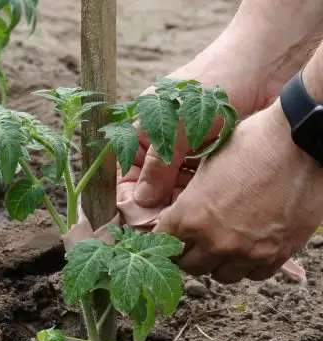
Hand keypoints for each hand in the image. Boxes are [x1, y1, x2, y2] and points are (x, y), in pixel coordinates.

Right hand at [128, 25, 312, 207]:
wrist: (262, 67)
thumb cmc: (212, 84)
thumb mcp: (179, 125)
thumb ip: (160, 165)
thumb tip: (142, 202)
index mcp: (143, 132)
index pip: (124, 174)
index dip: (130, 199)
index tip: (141, 222)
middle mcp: (161, 146)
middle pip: (150, 188)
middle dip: (157, 207)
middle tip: (168, 226)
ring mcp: (185, 154)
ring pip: (174, 190)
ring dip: (179, 205)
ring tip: (188, 218)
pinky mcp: (208, 161)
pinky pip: (196, 187)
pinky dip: (198, 198)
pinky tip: (204, 207)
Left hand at [153, 101, 322, 282]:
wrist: (302, 143)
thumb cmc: (252, 144)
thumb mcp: (208, 165)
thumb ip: (190, 200)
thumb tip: (180, 217)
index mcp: (192, 216)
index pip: (166, 241)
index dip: (167, 236)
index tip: (173, 234)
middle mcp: (216, 241)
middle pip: (189, 266)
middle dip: (190, 253)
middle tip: (197, 241)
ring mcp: (247, 252)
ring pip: (220, 276)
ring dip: (218, 262)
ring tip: (225, 244)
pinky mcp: (275, 256)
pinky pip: (252, 275)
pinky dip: (247, 265)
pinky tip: (250, 247)